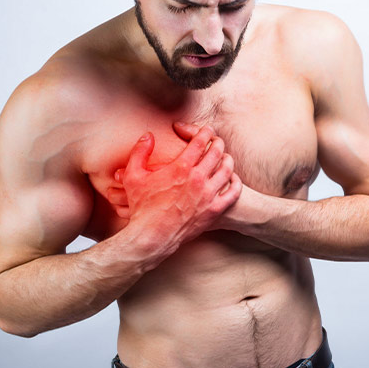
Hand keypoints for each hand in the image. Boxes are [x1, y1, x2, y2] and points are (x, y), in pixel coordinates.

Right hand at [117, 124, 241, 255]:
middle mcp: (198, 179)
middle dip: (218, 143)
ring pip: (227, 170)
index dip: (205, 132)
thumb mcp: (133, 176)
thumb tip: (148, 135)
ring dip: (228, 160)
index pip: (200, 142)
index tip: (206, 130)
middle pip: (217, 152)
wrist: (152, 236)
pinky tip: (233, 179)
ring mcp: (208, 195)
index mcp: (181, 167)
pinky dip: (235, 183)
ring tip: (226, 157)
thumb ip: (140, 152)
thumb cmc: (141, 207)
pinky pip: (233, 193)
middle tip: (217, 141)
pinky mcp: (214, 211)